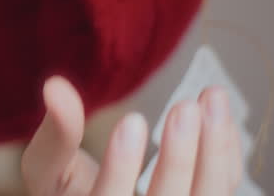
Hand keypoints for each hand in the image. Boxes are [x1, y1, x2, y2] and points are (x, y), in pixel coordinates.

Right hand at [21, 76, 244, 195]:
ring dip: (215, 150)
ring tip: (212, 96)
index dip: (121, 169)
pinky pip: (224, 189)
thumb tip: (56, 86)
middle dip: (179, 159)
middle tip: (184, 108)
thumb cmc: (64, 189)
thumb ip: (55, 134)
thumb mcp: (47, 166)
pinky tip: (219, 112)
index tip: (130, 121)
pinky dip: (226, 152)